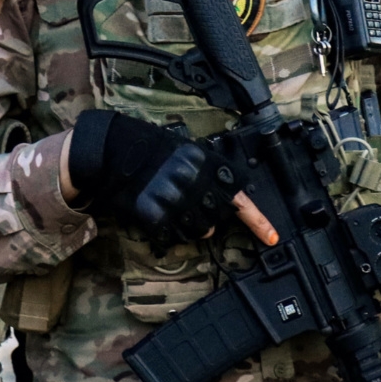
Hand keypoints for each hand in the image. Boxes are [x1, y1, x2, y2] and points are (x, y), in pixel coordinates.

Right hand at [59, 111, 277, 245]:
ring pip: (199, 231)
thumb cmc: (147, 145)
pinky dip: (169, 231)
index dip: (257, 221)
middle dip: (213, 218)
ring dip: (193, 226)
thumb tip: (227, 194)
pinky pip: (173, 235)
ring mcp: (174, 202)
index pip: (239, 198)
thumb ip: (208, 170)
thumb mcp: (185, 148)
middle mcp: (194, 184)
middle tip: (195, 207)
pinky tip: (159, 214)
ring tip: (177, 209)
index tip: (270, 236)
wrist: (110, 151)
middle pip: (219, 218)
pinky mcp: (155, 216)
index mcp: (206, 164)